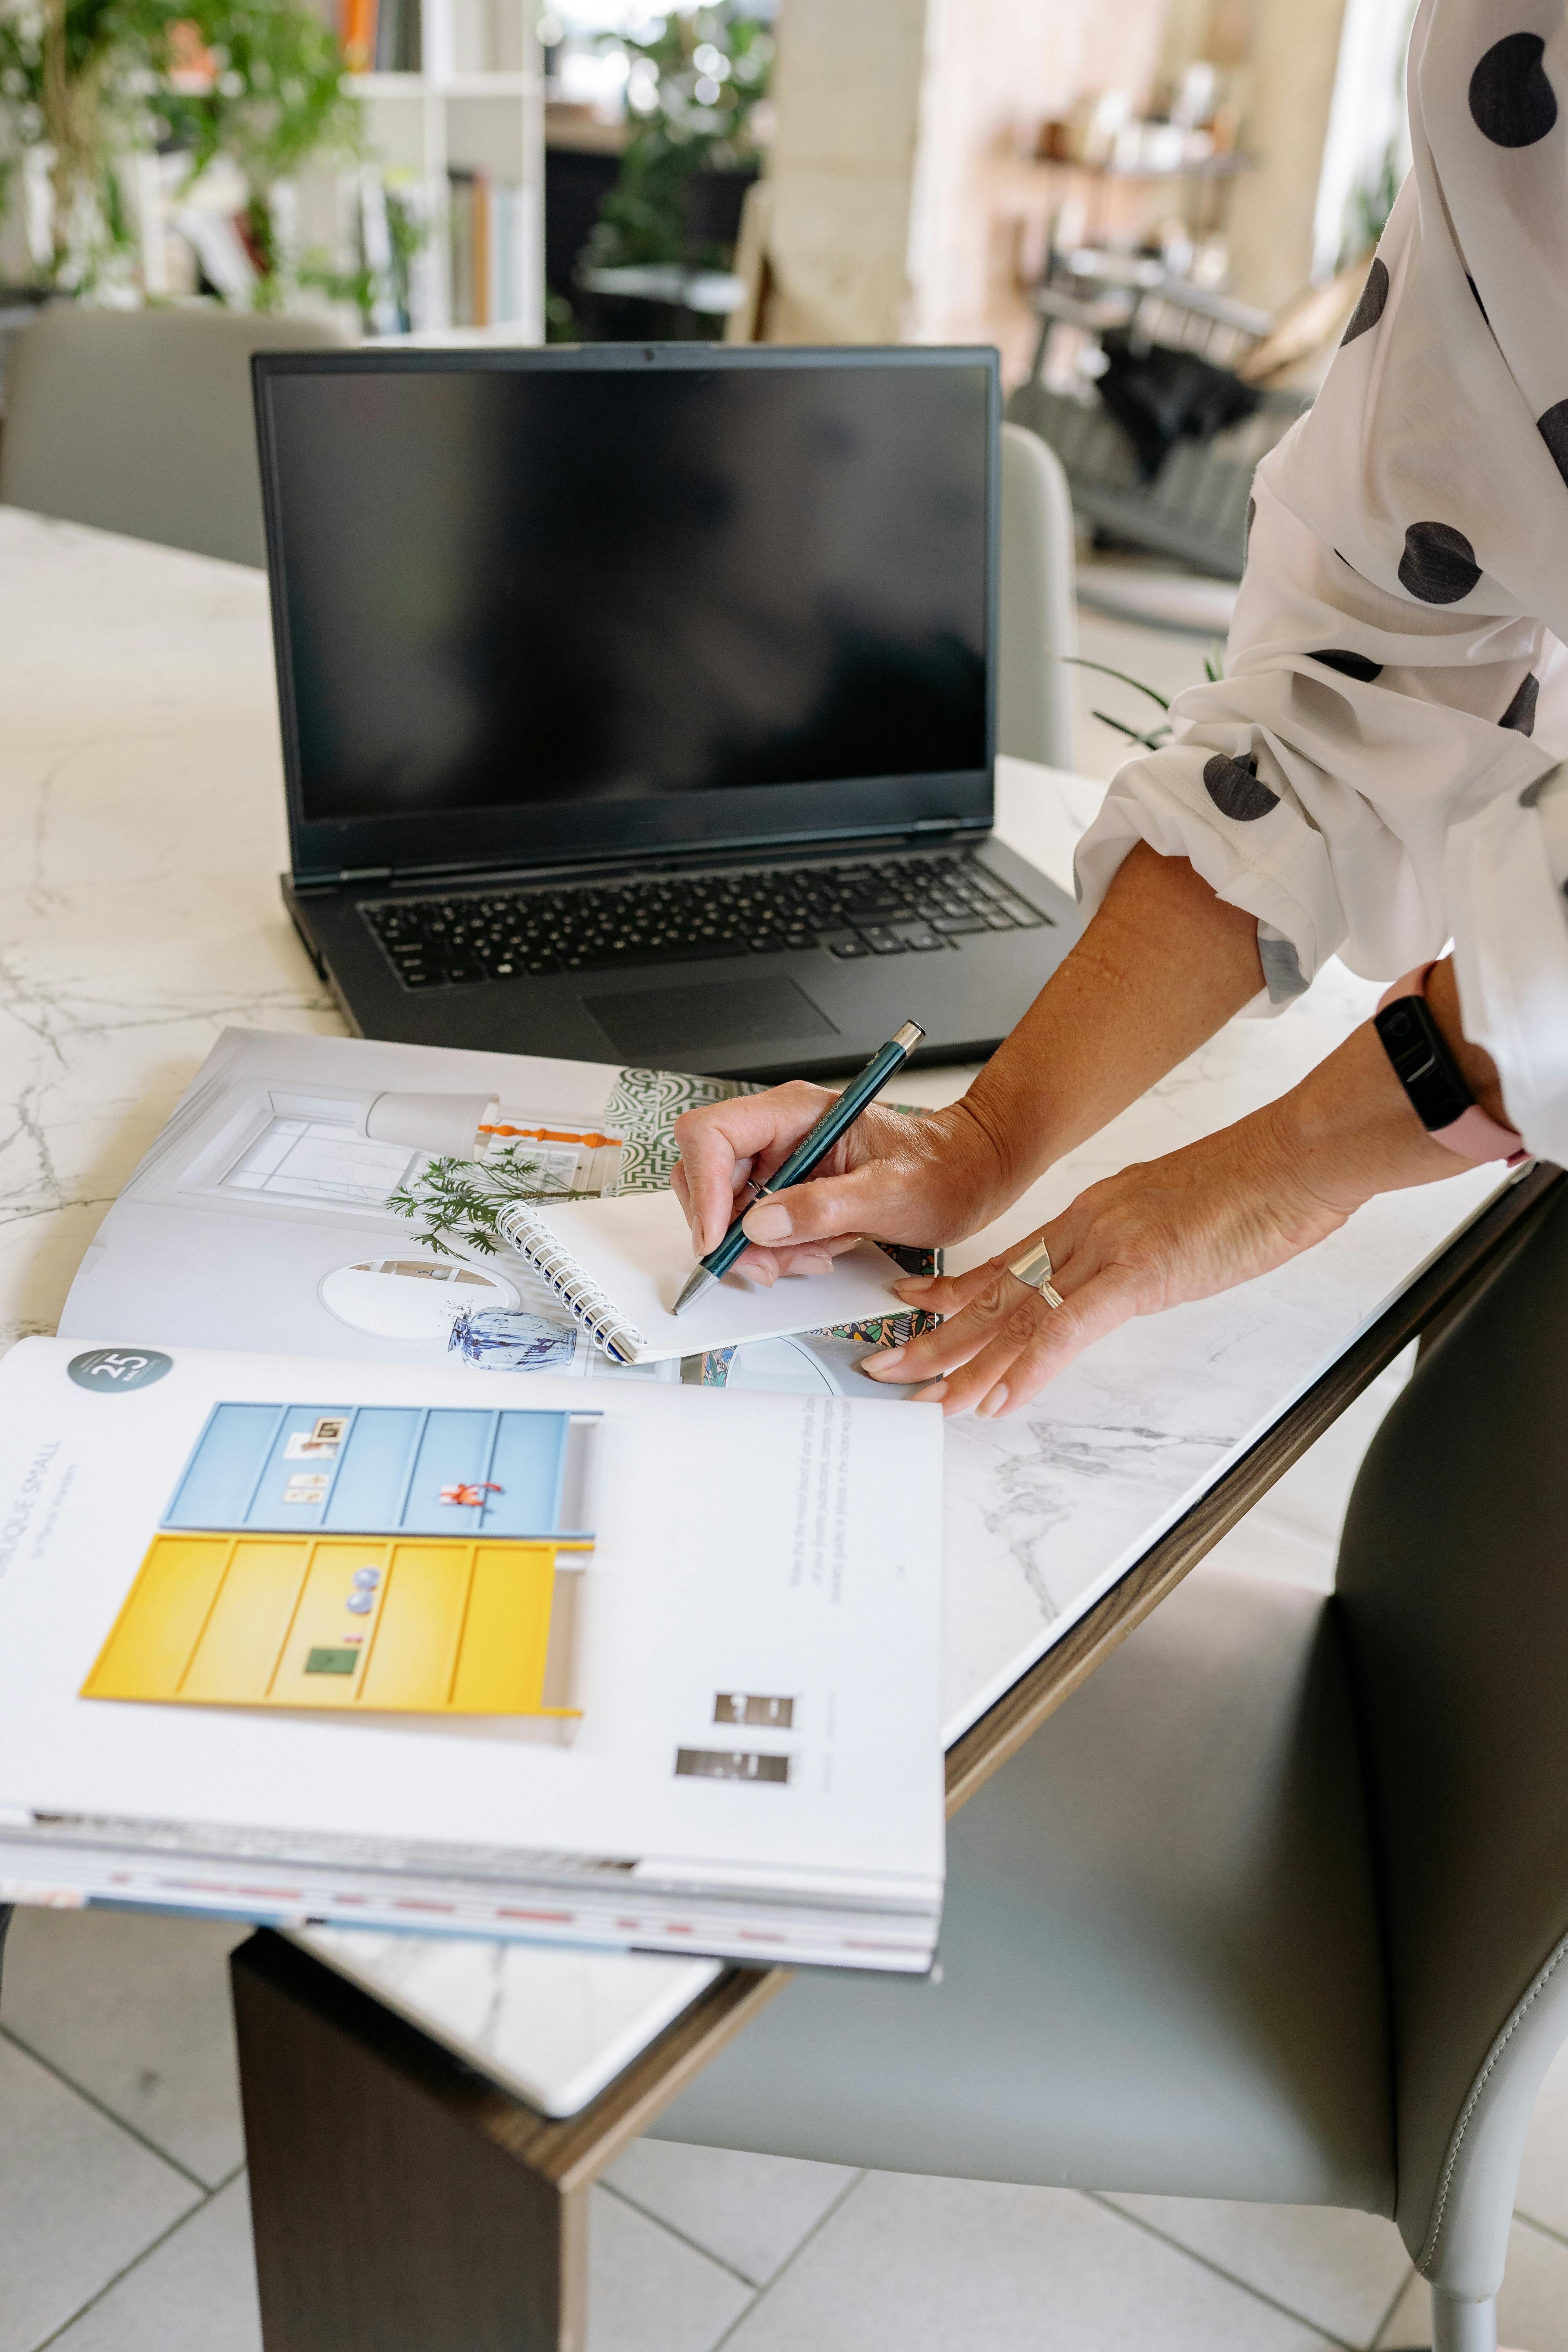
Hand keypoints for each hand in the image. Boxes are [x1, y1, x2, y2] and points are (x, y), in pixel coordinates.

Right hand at [670, 1084, 1011, 1284]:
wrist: (968, 1176)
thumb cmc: (942, 1170)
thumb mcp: (892, 1193)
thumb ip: (825, 1207)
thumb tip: (760, 1225)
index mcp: (795, 1113)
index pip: (712, 1135)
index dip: (704, 1187)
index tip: (720, 1237)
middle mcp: (778, 1133)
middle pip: (705, 1176)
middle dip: (728, 1230)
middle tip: (767, 1265)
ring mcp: (780, 1163)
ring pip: (727, 1211)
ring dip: (759, 1248)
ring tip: (813, 1256)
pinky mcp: (788, 1192)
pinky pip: (755, 1229)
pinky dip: (777, 1253)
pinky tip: (818, 1252)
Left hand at [866, 1104, 1349, 1415]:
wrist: (1296, 1157)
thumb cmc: (1254, 1187)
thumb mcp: (1178, 1219)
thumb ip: (1140, 1248)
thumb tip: (1129, 1276)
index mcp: (1095, 1213)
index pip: (1009, 1261)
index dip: (955, 1290)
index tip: (913, 1307)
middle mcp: (1088, 1227)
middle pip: (997, 1290)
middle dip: (938, 1334)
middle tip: (886, 1364)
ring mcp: (1110, 1247)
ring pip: (1020, 1312)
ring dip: (970, 1363)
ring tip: (927, 1397)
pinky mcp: (1141, 1270)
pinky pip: (1069, 1326)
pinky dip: (1031, 1367)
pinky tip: (1001, 1397)